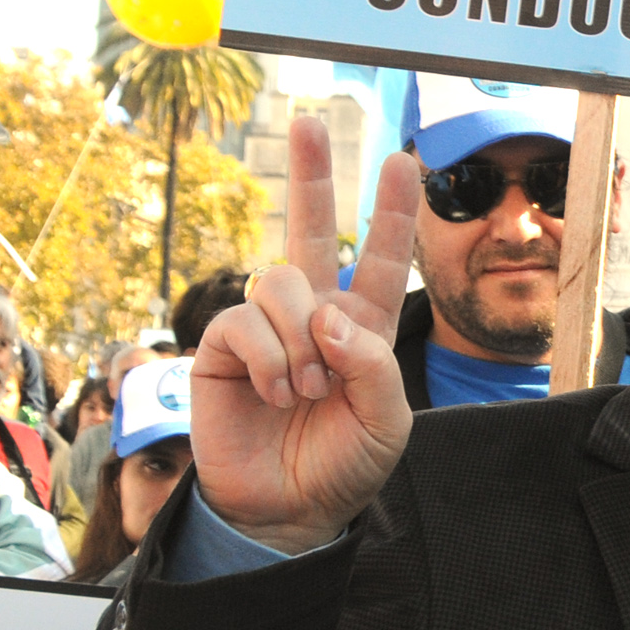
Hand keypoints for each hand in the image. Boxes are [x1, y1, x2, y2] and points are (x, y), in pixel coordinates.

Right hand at [189, 119, 419, 555]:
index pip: (378, 258)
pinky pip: (245, 322)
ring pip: (280, 282)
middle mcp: (313, 314)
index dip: (391, 212)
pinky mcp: (225, 347)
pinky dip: (269, 359)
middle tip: (309, 120)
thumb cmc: (344, 463)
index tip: (404, 161)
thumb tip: (331, 313)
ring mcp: (267, 328)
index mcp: (361, 326)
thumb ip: (373, 366)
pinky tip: (275, 393)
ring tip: (305, 391)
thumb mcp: (386, 422)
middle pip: (309, 230)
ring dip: (300, 340)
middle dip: (312, 175)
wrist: (289, 509)